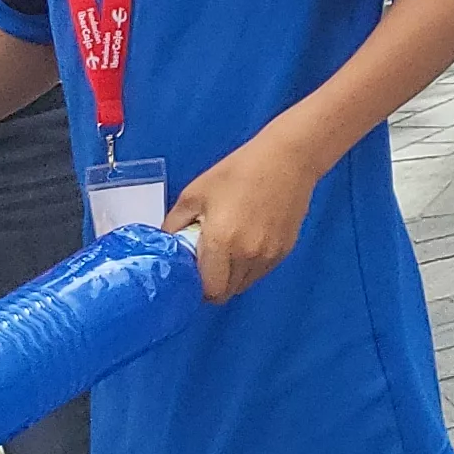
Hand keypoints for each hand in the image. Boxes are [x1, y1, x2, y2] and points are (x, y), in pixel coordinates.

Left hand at [168, 132, 317, 299]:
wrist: (287, 160)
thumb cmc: (238, 172)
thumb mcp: (195, 193)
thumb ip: (174, 224)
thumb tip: (166, 244)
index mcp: (221, 243)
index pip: (209, 290)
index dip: (197, 288)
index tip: (193, 274)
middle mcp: (247, 256)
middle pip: (227, 293)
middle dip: (214, 283)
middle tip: (208, 261)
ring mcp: (269, 256)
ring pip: (245, 284)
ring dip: (233, 276)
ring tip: (229, 249)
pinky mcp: (285, 250)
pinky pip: (262, 271)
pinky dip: (251, 266)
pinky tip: (249, 240)